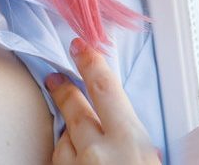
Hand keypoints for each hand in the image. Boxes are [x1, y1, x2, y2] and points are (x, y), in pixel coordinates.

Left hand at [44, 38, 161, 164]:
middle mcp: (97, 153)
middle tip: (54, 78)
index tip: (79, 46)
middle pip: (74, 112)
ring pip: (64, 141)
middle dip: (65, 92)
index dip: (90, 64)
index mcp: (128, 144)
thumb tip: (144, 145)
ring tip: (77, 138)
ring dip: (70, 136)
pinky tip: (77, 162)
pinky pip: (60, 162)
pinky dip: (68, 159)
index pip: (104, 89)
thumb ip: (142, 146)